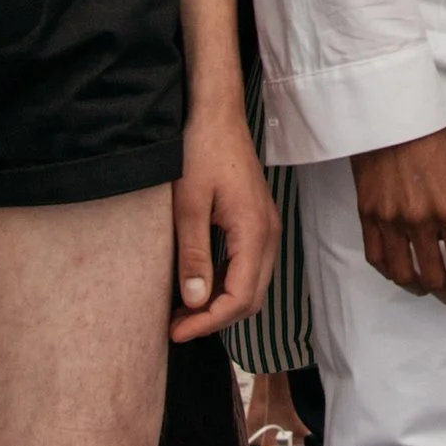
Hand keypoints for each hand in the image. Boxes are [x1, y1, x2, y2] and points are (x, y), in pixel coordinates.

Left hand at [167, 93, 280, 343]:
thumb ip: (193, 254)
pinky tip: (198, 284)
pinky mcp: (257, 220)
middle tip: (177, 327)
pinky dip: (226, 284)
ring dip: (221, 304)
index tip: (176, 331)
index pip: (239, 296)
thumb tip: (195, 301)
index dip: (208, 322)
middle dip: (216, 319)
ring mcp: (266, 226)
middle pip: (251, 297)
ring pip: (252, 284)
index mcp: (254, 231)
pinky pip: (249, 266)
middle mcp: (268, 232)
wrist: (216, 114)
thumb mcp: (187, 204)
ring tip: (183, 311)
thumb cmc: (201, 150)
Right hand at [354, 126, 445, 305]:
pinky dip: (391, 272)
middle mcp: (420, 221)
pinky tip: (402, 273)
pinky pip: (377, 258)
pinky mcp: (367, 215)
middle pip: (434, 278)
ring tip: (430, 288)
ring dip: (420, 289)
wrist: (393, 115)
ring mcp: (390, 220)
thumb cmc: (434, 139)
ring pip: (403, 275)